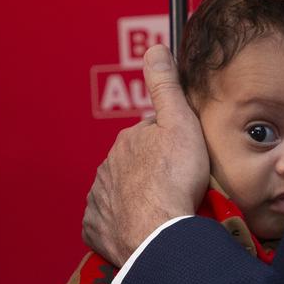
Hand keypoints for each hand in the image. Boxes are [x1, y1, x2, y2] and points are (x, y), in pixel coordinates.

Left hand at [83, 44, 208, 266]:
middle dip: (151, 171)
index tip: (186, 158)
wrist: (160, 234)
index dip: (170, 144)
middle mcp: (107, 168)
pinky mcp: (98, 229)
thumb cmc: (175, 180)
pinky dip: (123, 223)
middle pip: (133, 164)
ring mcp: (100, 200)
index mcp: (127, 141)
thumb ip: (166, 87)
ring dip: (138, 197)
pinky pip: (109, 222)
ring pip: (120, 192)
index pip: (149, 135)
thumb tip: (155, 49)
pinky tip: (142, 226)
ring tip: (164, 209)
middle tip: (179, 186)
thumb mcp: (180, 124)